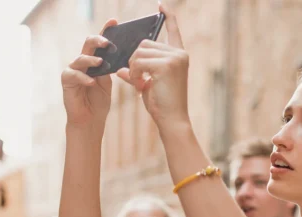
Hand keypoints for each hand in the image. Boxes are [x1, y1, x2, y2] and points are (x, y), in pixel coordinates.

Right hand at [61, 19, 116, 125]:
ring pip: (81, 58)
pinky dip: (84, 78)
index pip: (99, 43)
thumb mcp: (107, 84)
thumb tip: (115, 55)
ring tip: (101, 63)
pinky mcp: (67, 80)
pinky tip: (92, 82)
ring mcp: (74, 70)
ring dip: (91, 60)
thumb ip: (108, 69)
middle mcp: (83, 63)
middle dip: (98, 41)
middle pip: (88, 44)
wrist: (90, 121)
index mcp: (94, 62)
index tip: (114, 22)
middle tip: (107, 43)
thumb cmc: (98, 103)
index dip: (106, 31)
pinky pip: (74, 74)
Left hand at [117, 3, 189, 128]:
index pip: (173, 30)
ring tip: (139, 85)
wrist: (172, 121)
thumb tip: (121, 69)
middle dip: (135, 61)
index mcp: (179, 56)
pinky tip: (139, 86)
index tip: (161, 4)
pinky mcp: (166, 65)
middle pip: (145, 43)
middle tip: (138, 81)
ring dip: (134, 68)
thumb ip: (137, 73)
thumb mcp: (147, 86)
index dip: (168, 16)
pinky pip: (139, 61)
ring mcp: (174, 58)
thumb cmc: (162, 106)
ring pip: (140, 52)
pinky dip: (134, 74)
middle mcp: (179, 53)